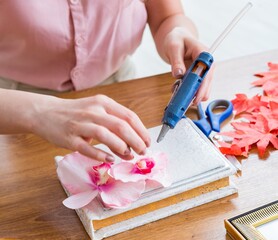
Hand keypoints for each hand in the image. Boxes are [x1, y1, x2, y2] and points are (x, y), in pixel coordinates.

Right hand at [31, 94, 150, 161]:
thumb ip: (114, 120)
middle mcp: (93, 111)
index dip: (141, 130)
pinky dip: (101, 154)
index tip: (147, 142)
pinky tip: (110, 159)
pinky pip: (87, 148)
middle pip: (121, 126)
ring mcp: (80, 124)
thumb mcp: (96, 109)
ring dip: (122, 148)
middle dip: (136, 141)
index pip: (129, 116)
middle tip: (142, 151)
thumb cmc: (75, 112)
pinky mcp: (69, 138)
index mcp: (102, 102)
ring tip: (129, 156)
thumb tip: (134, 140)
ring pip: (106, 135)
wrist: (45, 112)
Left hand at [162, 27, 213, 103]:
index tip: (195, 98)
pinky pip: (195, 88)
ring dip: (190, 94)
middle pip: (207, 85)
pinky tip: (176, 88)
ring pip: (202, 90)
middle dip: (196, 95)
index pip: (206, 73)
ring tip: (176, 93)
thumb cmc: (176, 39)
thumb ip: (176, 60)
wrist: (177, 38)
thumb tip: (178, 74)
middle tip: (183, 103)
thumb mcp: (173, 47)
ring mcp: (204, 72)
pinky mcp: (198, 77)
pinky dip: (186, 92)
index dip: (202, 87)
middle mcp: (207, 64)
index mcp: (204, 54)